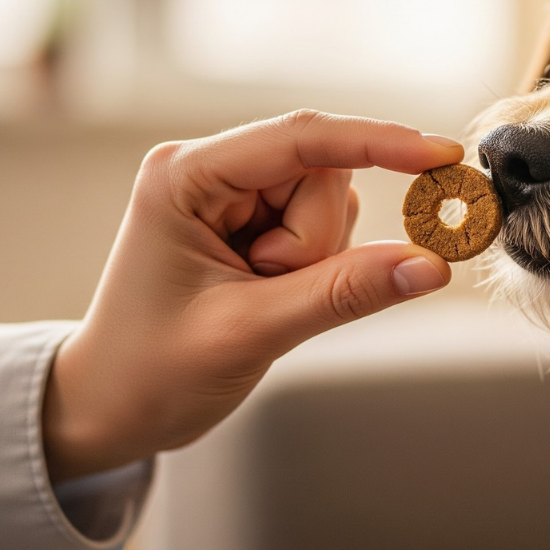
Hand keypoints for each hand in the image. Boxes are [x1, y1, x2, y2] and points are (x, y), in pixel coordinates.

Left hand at [41, 110, 462, 481]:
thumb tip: (430, 264)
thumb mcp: (250, 332)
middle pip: (323, 174)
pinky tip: (268, 297)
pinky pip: (325, 230)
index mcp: (186, 175)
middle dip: (317, 243)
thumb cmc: (150, 372)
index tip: (440, 155)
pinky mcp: (254, 224)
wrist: (110, 410)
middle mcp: (210, 171)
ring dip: (318, 261)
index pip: (300, 138)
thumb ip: (344, 293)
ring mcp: (233, 198)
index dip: (377, 142)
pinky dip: (317, 268)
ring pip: (331, 204)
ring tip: (256, 301)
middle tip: (270, 294)